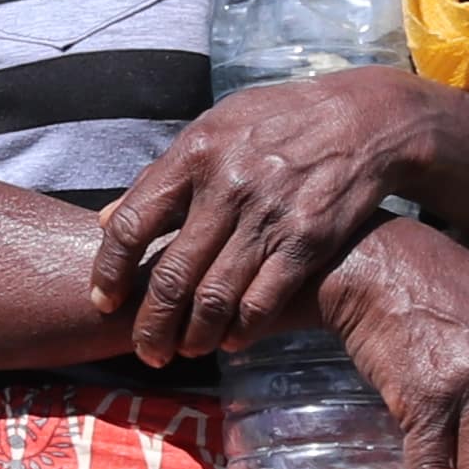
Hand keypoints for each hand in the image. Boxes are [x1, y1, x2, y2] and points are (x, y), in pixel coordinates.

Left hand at [91, 68, 441, 364]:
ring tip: (185, 351)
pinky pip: (262, 301)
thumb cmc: (278, 122)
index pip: (132, 223)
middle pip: (172, 275)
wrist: (364, 118)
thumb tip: (105, 221)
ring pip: (215, 298)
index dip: (110, 271)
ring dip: (194, 337)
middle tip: (146, 350)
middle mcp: (228, 185)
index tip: (104, 301)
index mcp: (194, 152)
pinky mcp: (307, 240)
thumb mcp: (215, 128)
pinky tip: (231, 341)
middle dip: (152, 325)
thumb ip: (161, 175)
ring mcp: (269, 215)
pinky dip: (241, 330)